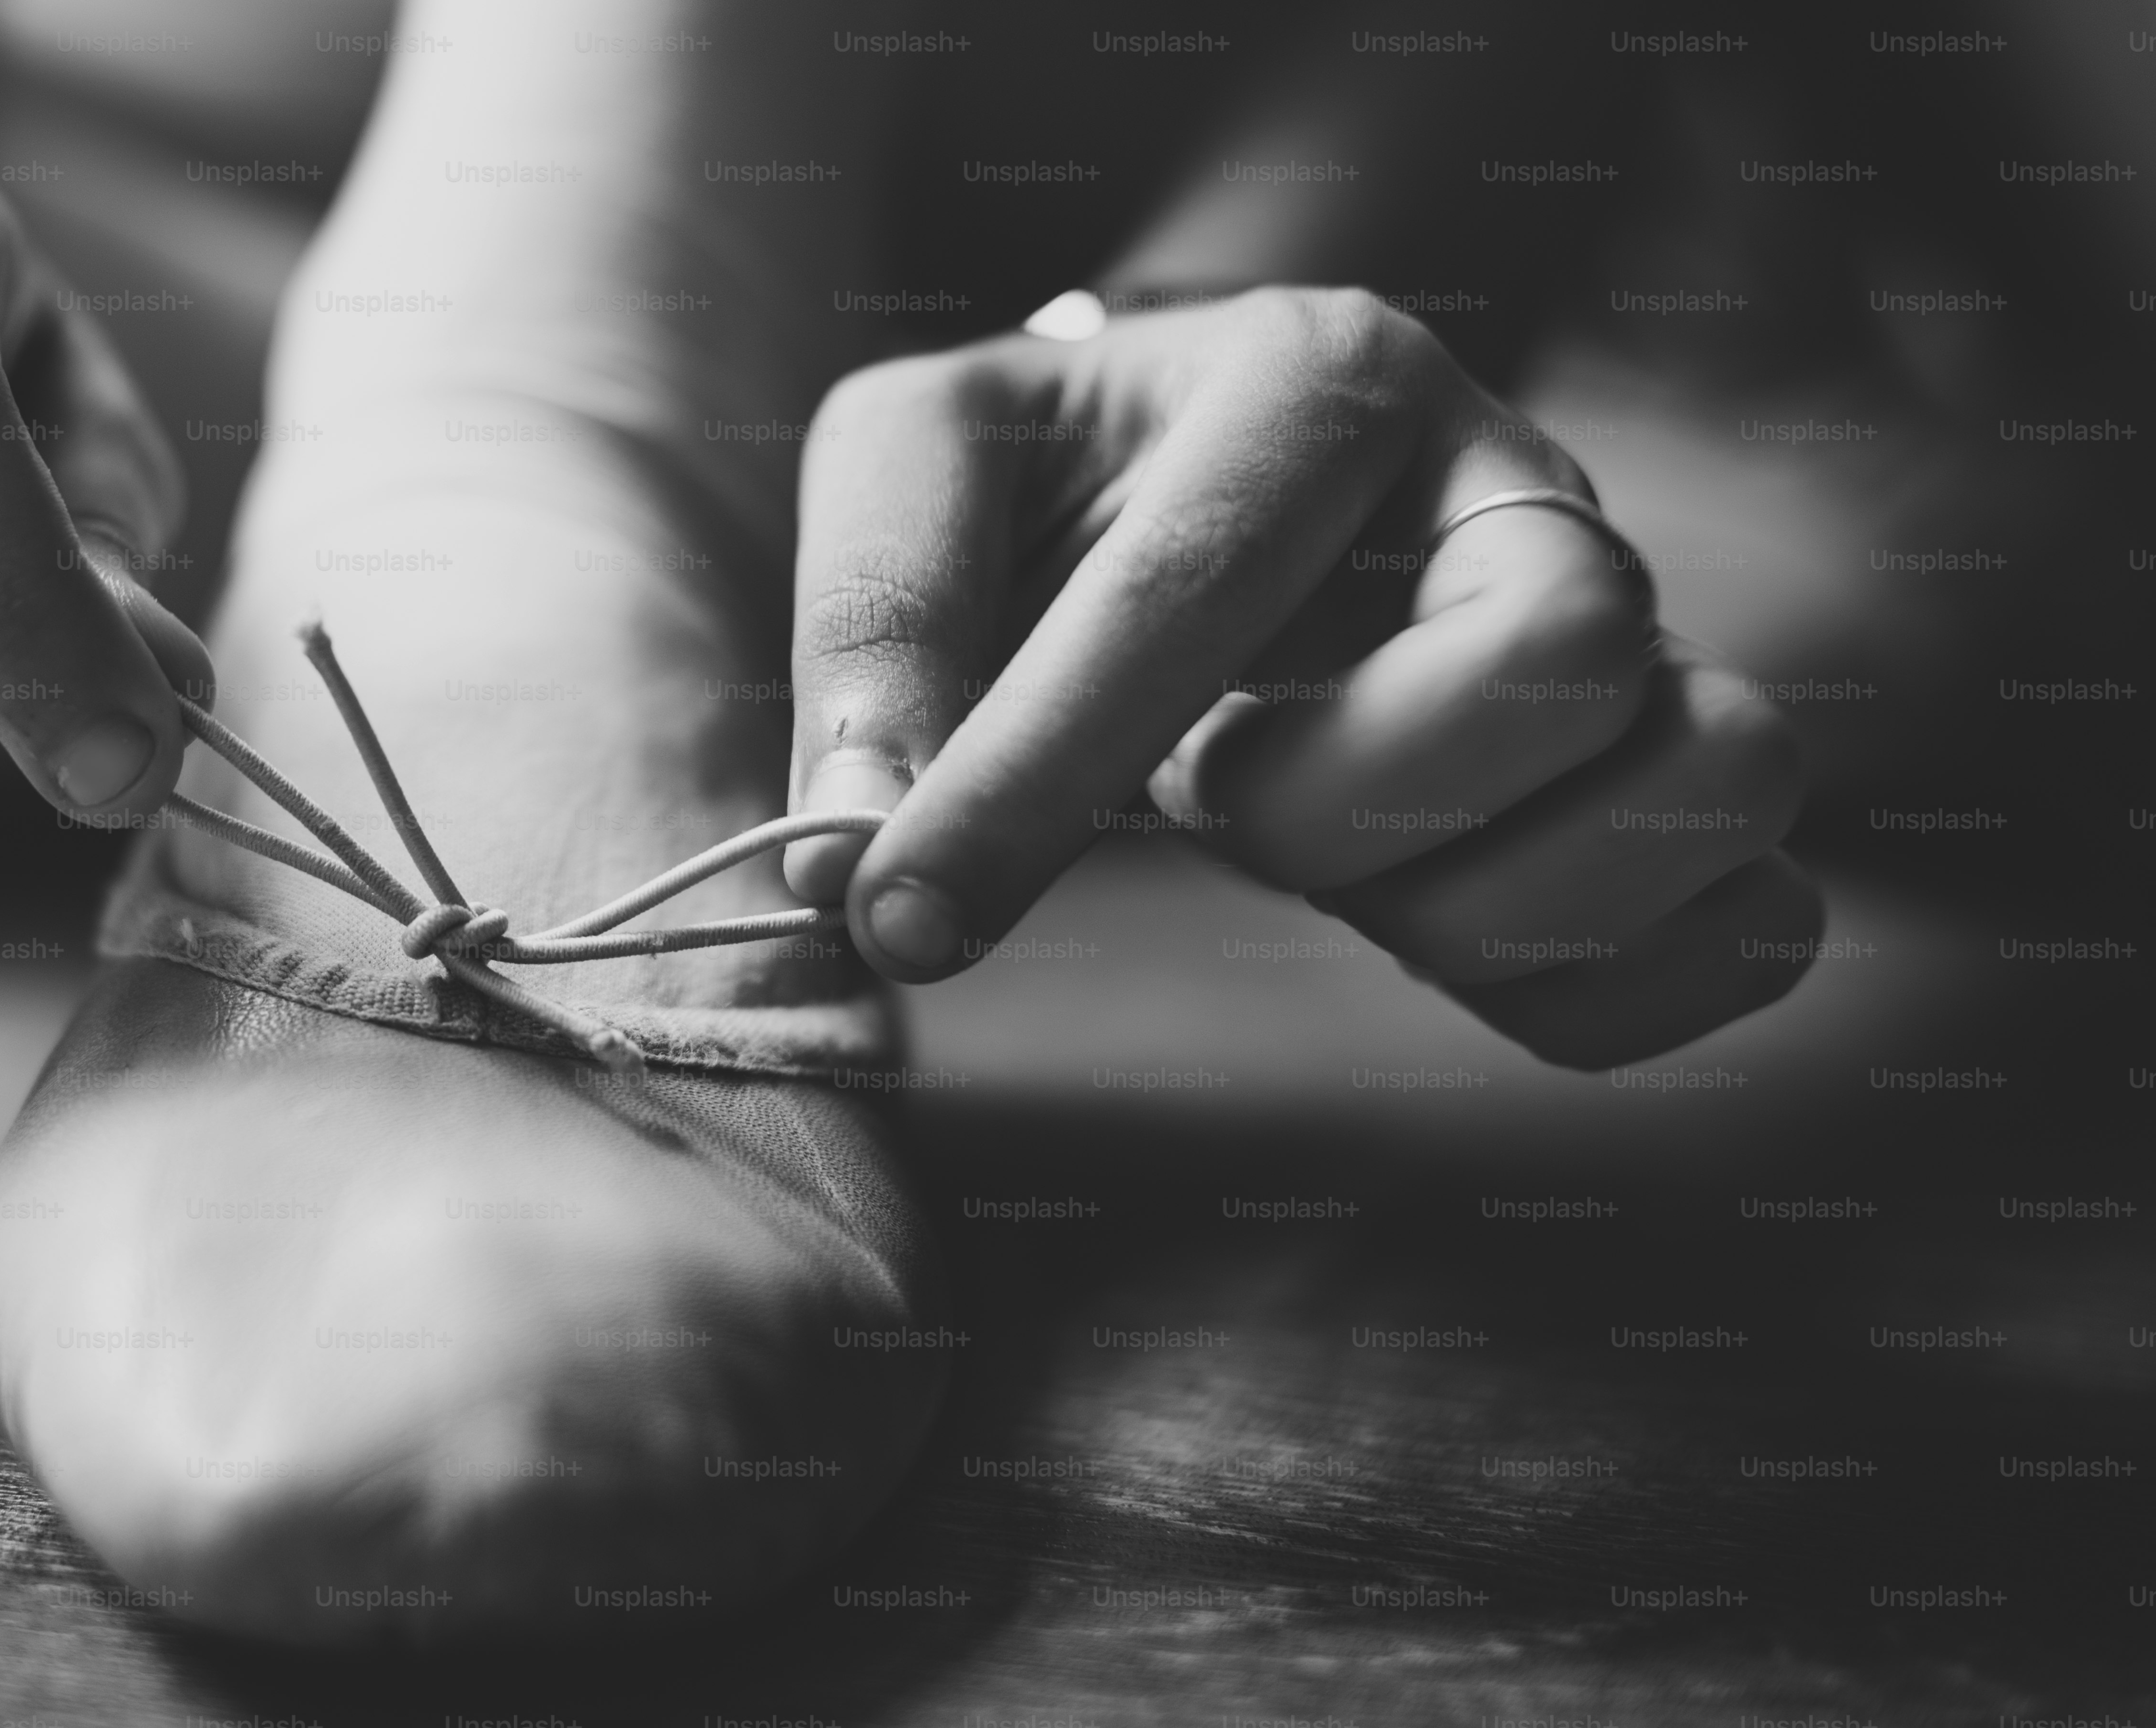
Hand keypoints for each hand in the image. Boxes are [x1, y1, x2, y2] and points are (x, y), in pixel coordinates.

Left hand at [780, 287, 1818, 1068]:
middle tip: (1218, 811)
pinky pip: (1757, 919)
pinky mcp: (1672, 779)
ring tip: (1344, 881)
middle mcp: (1518, 484)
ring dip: (1498, 899)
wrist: (1181, 483)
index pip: (1204, 590)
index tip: (903, 922)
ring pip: (1715, 775)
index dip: (1031, 783)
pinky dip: (1607, 986)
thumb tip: (851, 847)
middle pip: (1561, 653)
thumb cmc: (1047, 486)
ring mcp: (1636, 633)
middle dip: (1350, 802)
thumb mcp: (917, 473)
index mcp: (1323, 379)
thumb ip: (871, 632)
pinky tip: (1449, 957)